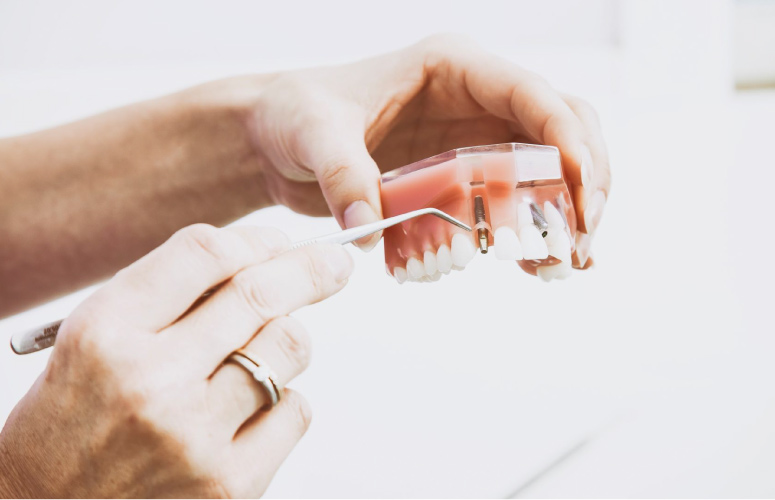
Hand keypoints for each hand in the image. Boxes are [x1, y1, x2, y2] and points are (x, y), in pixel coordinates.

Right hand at [0, 224, 352, 496]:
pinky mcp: (229, 484)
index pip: (204, 254)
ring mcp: (194, 436)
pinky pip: (296, 410)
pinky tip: (249, 411)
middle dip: (310, 269)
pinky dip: (284, 401)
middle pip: (259, 294)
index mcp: (107, 332)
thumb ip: (169, 295)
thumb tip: (262, 257)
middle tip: (334, 263)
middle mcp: (150, 381)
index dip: (255, 240)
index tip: (279, 243)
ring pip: (289, 347)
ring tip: (258, 354)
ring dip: (286, 340)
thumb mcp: (96, 338)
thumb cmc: (74, 418)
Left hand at [246, 34, 609, 264]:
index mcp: (454, 69)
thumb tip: (369, 227)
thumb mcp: (314, 133)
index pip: (532, 95)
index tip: (580, 193)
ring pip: (549, 169)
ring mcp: (474, 140)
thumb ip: (342, 174)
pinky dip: (534, 231)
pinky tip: (540, 267)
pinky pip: (515, 201)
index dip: (567, 140)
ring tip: (567, 263)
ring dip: (567, 214)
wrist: (277, 140)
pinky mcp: (462, 178)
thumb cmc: (295, 114)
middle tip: (579, 239)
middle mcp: (476, 101)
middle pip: (562, 129)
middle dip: (583, 182)